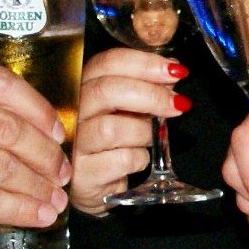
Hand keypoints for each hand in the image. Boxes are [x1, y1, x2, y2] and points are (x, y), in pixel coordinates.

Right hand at [69, 48, 188, 214]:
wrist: (96, 186)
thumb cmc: (113, 142)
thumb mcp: (127, 109)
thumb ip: (146, 88)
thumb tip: (172, 73)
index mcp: (82, 86)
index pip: (108, 63)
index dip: (144, 64)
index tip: (175, 71)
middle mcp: (72, 112)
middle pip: (106, 91)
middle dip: (150, 94)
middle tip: (177, 104)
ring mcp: (73, 144)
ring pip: (112, 128)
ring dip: (144, 131)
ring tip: (153, 137)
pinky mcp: (82, 175)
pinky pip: (120, 160)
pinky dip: (140, 158)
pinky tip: (140, 159)